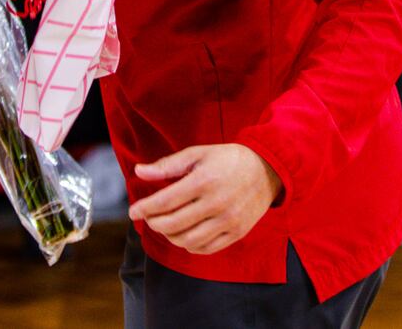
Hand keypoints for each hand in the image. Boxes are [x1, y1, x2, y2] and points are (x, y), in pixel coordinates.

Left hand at [130, 143, 283, 255]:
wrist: (268, 170)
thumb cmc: (228, 159)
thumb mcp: (198, 154)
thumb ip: (168, 165)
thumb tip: (139, 171)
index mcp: (205, 180)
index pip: (166, 201)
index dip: (145, 208)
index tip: (133, 211)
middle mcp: (217, 203)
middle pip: (173, 224)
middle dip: (154, 222)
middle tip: (149, 217)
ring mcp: (228, 221)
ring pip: (187, 240)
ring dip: (170, 236)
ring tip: (166, 225)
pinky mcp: (236, 233)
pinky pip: (206, 248)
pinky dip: (189, 245)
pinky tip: (184, 234)